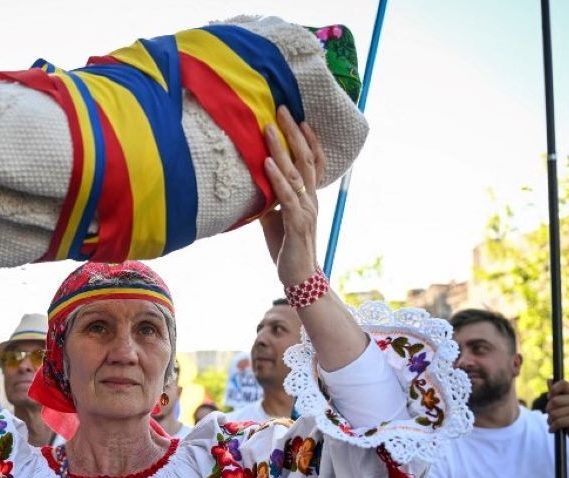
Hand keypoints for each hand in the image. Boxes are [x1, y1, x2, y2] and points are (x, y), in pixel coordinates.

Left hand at [259, 106, 325, 286]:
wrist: (299, 277)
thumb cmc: (286, 248)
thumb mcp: (275, 219)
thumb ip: (269, 201)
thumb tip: (255, 185)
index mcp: (308, 197)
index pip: (313, 162)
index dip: (308, 139)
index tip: (298, 118)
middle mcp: (310, 199)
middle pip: (305, 159)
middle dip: (293, 133)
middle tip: (281, 109)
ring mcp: (305, 210)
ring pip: (295, 174)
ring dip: (281, 150)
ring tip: (269, 129)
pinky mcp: (296, 224)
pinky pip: (286, 197)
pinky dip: (276, 179)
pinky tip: (267, 165)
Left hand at [545, 380, 568, 443]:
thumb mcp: (566, 405)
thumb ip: (557, 393)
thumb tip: (549, 379)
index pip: (563, 383)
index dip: (553, 390)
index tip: (549, 398)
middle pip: (553, 401)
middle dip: (548, 411)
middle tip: (552, 416)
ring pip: (553, 413)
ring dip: (550, 421)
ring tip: (554, 424)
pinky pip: (557, 422)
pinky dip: (553, 427)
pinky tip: (554, 430)